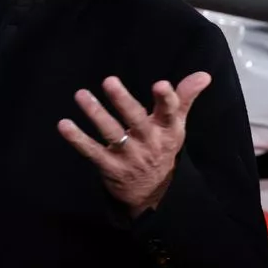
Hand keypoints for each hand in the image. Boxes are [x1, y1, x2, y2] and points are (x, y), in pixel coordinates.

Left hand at [58, 72, 211, 217]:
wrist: (152, 192)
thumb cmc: (161, 147)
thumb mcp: (175, 125)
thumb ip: (184, 98)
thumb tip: (203, 74)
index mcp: (166, 130)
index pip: (169, 112)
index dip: (166, 99)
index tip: (161, 84)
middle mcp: (148, 142)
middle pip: (136, 120)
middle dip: (123, 101)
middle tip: (109, 81)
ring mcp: (129, 156)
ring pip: (112, 133)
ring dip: (96, 114)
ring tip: (81, 95)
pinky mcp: (110, 167)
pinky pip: (92, 151)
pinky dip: (77, 139)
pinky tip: (63, 124)